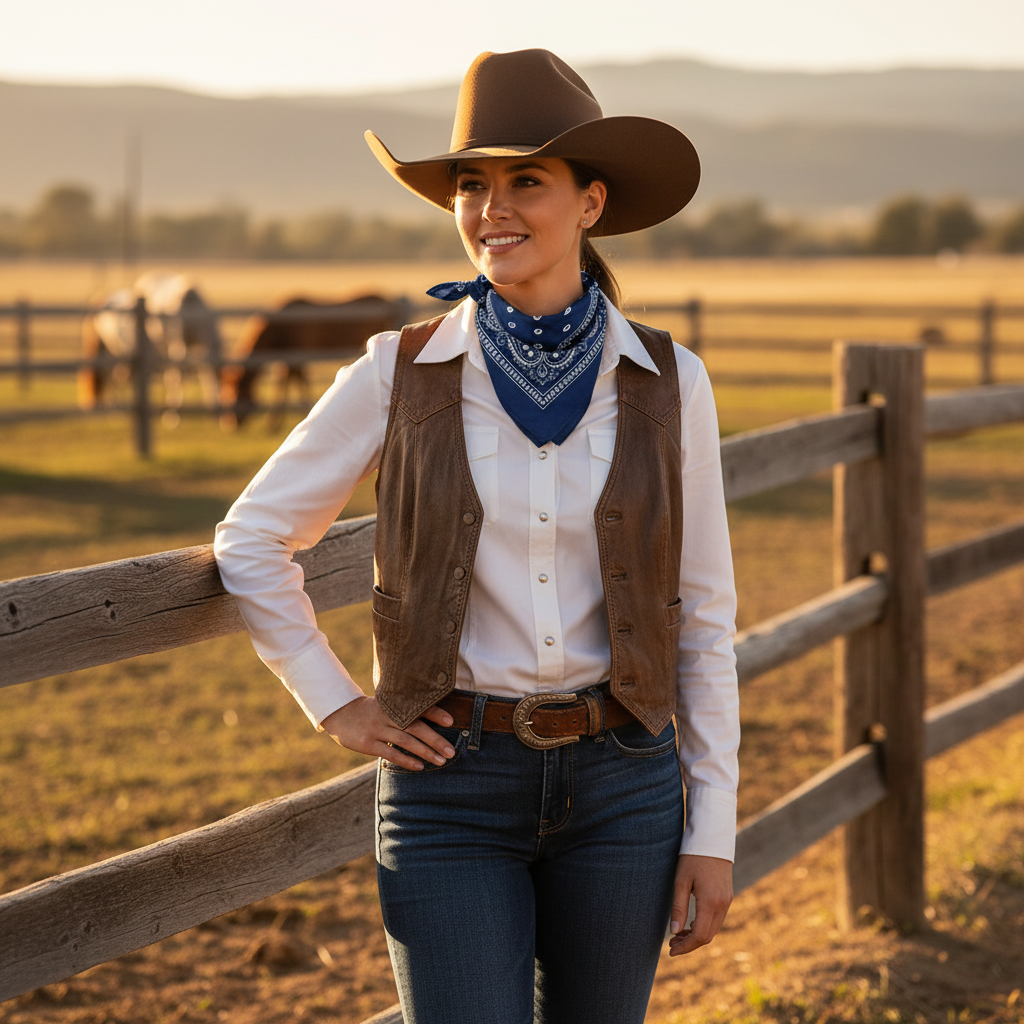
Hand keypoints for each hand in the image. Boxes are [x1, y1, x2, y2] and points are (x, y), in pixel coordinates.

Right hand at [321, 696, 455, 770]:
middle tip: (451, 750)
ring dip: (425, 752)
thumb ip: (406, 710)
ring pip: (405, 741)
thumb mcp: (387, 704)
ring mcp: (376, 729)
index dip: (434, 713)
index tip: (450, 721)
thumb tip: (435, 720)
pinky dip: (406, 760)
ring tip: (441, 760)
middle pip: (415, 726)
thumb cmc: (372, 711)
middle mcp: (386, 715)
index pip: (417, 707)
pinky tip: (419, 766)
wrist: (341, 714)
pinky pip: (389, 753)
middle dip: (435, 739)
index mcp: (394, 703)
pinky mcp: (367, 744)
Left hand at [668, 854, 732, 955]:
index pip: (700, 936)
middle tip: (671, 944)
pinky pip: (717, 919)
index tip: (671, 951)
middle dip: (690, 943)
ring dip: (697, 935)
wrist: (712, 838)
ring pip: (714, 928)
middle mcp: (723, 904)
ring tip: (678, 935)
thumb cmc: (692, 857)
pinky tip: (691, 923)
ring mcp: (727, 900)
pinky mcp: (728, 896)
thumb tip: (674, 932)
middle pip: (708, 936)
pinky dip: (704, 925)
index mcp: (711, 902)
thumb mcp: (681, 881)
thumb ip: (678, 908)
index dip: (686, 947)